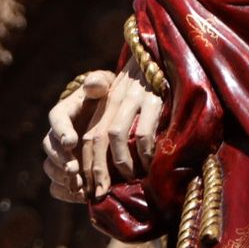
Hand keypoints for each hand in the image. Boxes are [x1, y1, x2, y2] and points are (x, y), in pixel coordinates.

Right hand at [43, 71, 112, 201]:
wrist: (108, 119)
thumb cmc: (105, 98)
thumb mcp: (104, 84)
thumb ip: (99, 82)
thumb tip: (93, 85)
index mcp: (63, 113)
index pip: (56, 120)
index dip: (61, 131)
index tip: (70, 141)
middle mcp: (56, 136)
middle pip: (49, 149)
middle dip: (61, 160)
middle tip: (75, 169)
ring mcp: (59, 156)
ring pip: (51, 169)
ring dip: (64, 178)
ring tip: (80, 186)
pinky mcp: (66, 173)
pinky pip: (56, 187)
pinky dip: (66, 193)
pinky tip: (81, 197)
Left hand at [80, 58, 164, 198]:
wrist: (161, 53)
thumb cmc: (145, 87)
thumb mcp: (125, 105)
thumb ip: (114, 129)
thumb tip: (110, 170)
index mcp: (105, 106)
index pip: (88, 138)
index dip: (87, 166)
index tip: (89, 191)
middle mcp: (114, 102)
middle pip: (96, 138)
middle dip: (97, 170)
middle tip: (101, 194)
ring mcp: (132, 98)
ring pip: (115, 134)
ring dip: (120, 162)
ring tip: (130, 179)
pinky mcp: (152, 98)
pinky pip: (142, 130)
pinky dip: (143, 151)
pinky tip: (149, 163)